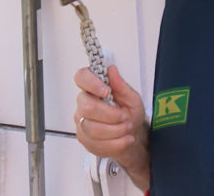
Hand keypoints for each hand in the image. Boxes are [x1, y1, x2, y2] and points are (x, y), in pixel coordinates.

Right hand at [74, 65, 149, 189]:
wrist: (132, 134)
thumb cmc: (130, 113)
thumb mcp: (132, 97)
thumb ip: (121, 85)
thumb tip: (111, 69)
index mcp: (93, 87)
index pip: (81, 77)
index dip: (91, 83)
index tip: (106, 91)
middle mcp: (83, 103)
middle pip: (87, 107)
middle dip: (110, 114)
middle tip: (125, 117)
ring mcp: (82, 122)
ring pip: (92, 128)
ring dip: (116, 130)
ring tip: (128, 128)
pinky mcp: (85, 139)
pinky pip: (97, 144)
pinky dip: (116, 143)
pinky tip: (125, 139)